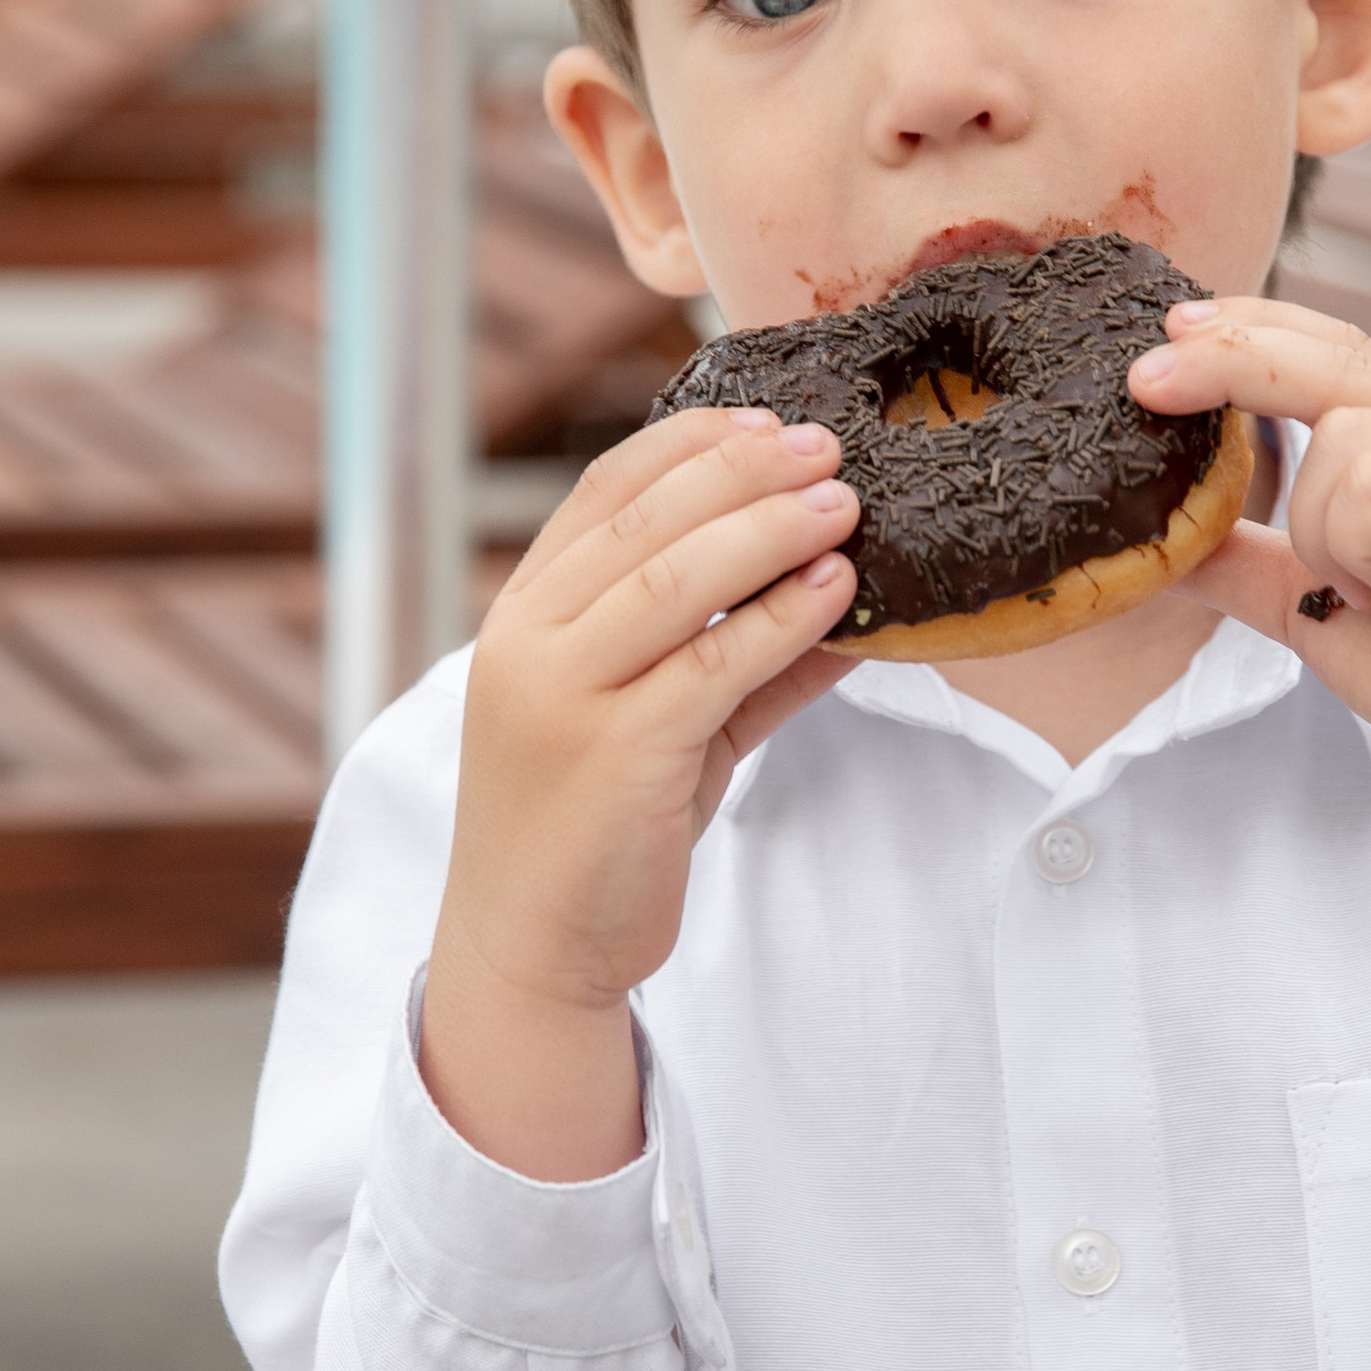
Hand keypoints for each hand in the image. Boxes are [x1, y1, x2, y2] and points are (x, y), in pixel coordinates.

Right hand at [421, 408, 858, 1178]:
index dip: (690, 444)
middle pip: (645, 519)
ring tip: (846, 503)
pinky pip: (710, 667)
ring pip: (676, 580)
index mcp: (524, 615)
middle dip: (746, 472)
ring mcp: (562, 697)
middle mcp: (529, 642)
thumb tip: (837, 593)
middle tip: (830, 446)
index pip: (604, 491)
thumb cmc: (599, 832)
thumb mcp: (659, 724)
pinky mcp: (612, 756)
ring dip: (771, 529)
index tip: (767, 418)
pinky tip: (834, 593)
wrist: (531, 951)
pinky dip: (778, 620)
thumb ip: (734, 657)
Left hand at [1131, 299, 1370, 976]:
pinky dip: (1352, 546)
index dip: (1250, 331)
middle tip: (1145, 382)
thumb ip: (1247, 562)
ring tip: (1369, 593)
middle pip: (1332, 355)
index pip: (1335, 350)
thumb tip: (1155, 545)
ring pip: (1340, 435)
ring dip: (1320, 529)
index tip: (1166, 336)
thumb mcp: (1314, 607)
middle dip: (1229, 359)